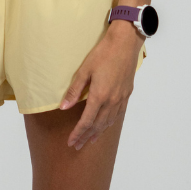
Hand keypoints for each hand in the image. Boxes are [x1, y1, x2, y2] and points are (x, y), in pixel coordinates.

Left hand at [59, 20, 142, 150]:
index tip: (70, 142)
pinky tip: (106, 125)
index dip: (77, 133)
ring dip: (98, 133)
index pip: (86, 121)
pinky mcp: (127, 94)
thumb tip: (64, 107)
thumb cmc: (103, 53)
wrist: (125, 43)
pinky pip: (118, 114)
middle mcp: (111, 101)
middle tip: (77, 146)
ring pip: (109, 122)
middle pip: (97, 125)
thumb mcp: (84, 70)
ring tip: (90, 140)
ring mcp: (121, 98)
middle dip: (86, 137)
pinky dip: (110, 123)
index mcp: (99, 96)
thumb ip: (74, 90)